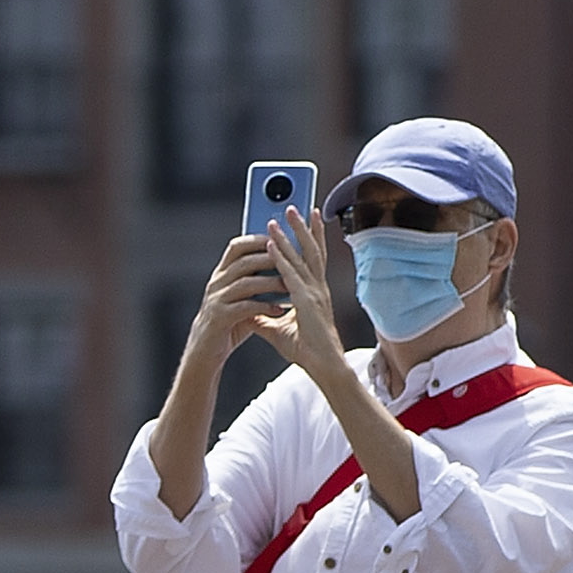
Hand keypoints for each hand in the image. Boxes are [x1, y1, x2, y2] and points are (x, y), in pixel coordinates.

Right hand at [191, 230, 293, 361]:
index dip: (258, 240)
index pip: (237, 247)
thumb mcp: (239, 297)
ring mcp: (216, 299)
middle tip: (293, 260)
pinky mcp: (219, 317)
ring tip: (289, 285)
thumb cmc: (229, 321)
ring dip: (270, 283)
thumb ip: (255, 281)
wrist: (204, 349)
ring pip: (245, 283)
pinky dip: (263, 307)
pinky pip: (244, 307)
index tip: (281, 239)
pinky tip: (278, 310)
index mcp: (222, 274)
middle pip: (243, 261)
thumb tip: (284, 266)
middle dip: (269, 259)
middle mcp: (217, 282)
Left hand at [243, 208, 359, 389]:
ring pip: (303, 256)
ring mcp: (314, 292)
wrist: (323, 366)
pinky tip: (270, 244)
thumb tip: (249, 315)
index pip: (312, 259)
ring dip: (291, 234)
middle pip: (311, 250)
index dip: (309, 238)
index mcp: (313, 292)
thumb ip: (265, 319)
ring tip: (283, 214)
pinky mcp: (306, 301)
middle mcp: (317, 287)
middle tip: (293, 206)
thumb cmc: (306, 350)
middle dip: (303, 227)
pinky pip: (290, 274)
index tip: (305, 219)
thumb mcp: (278, 330)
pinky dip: (280, 257)